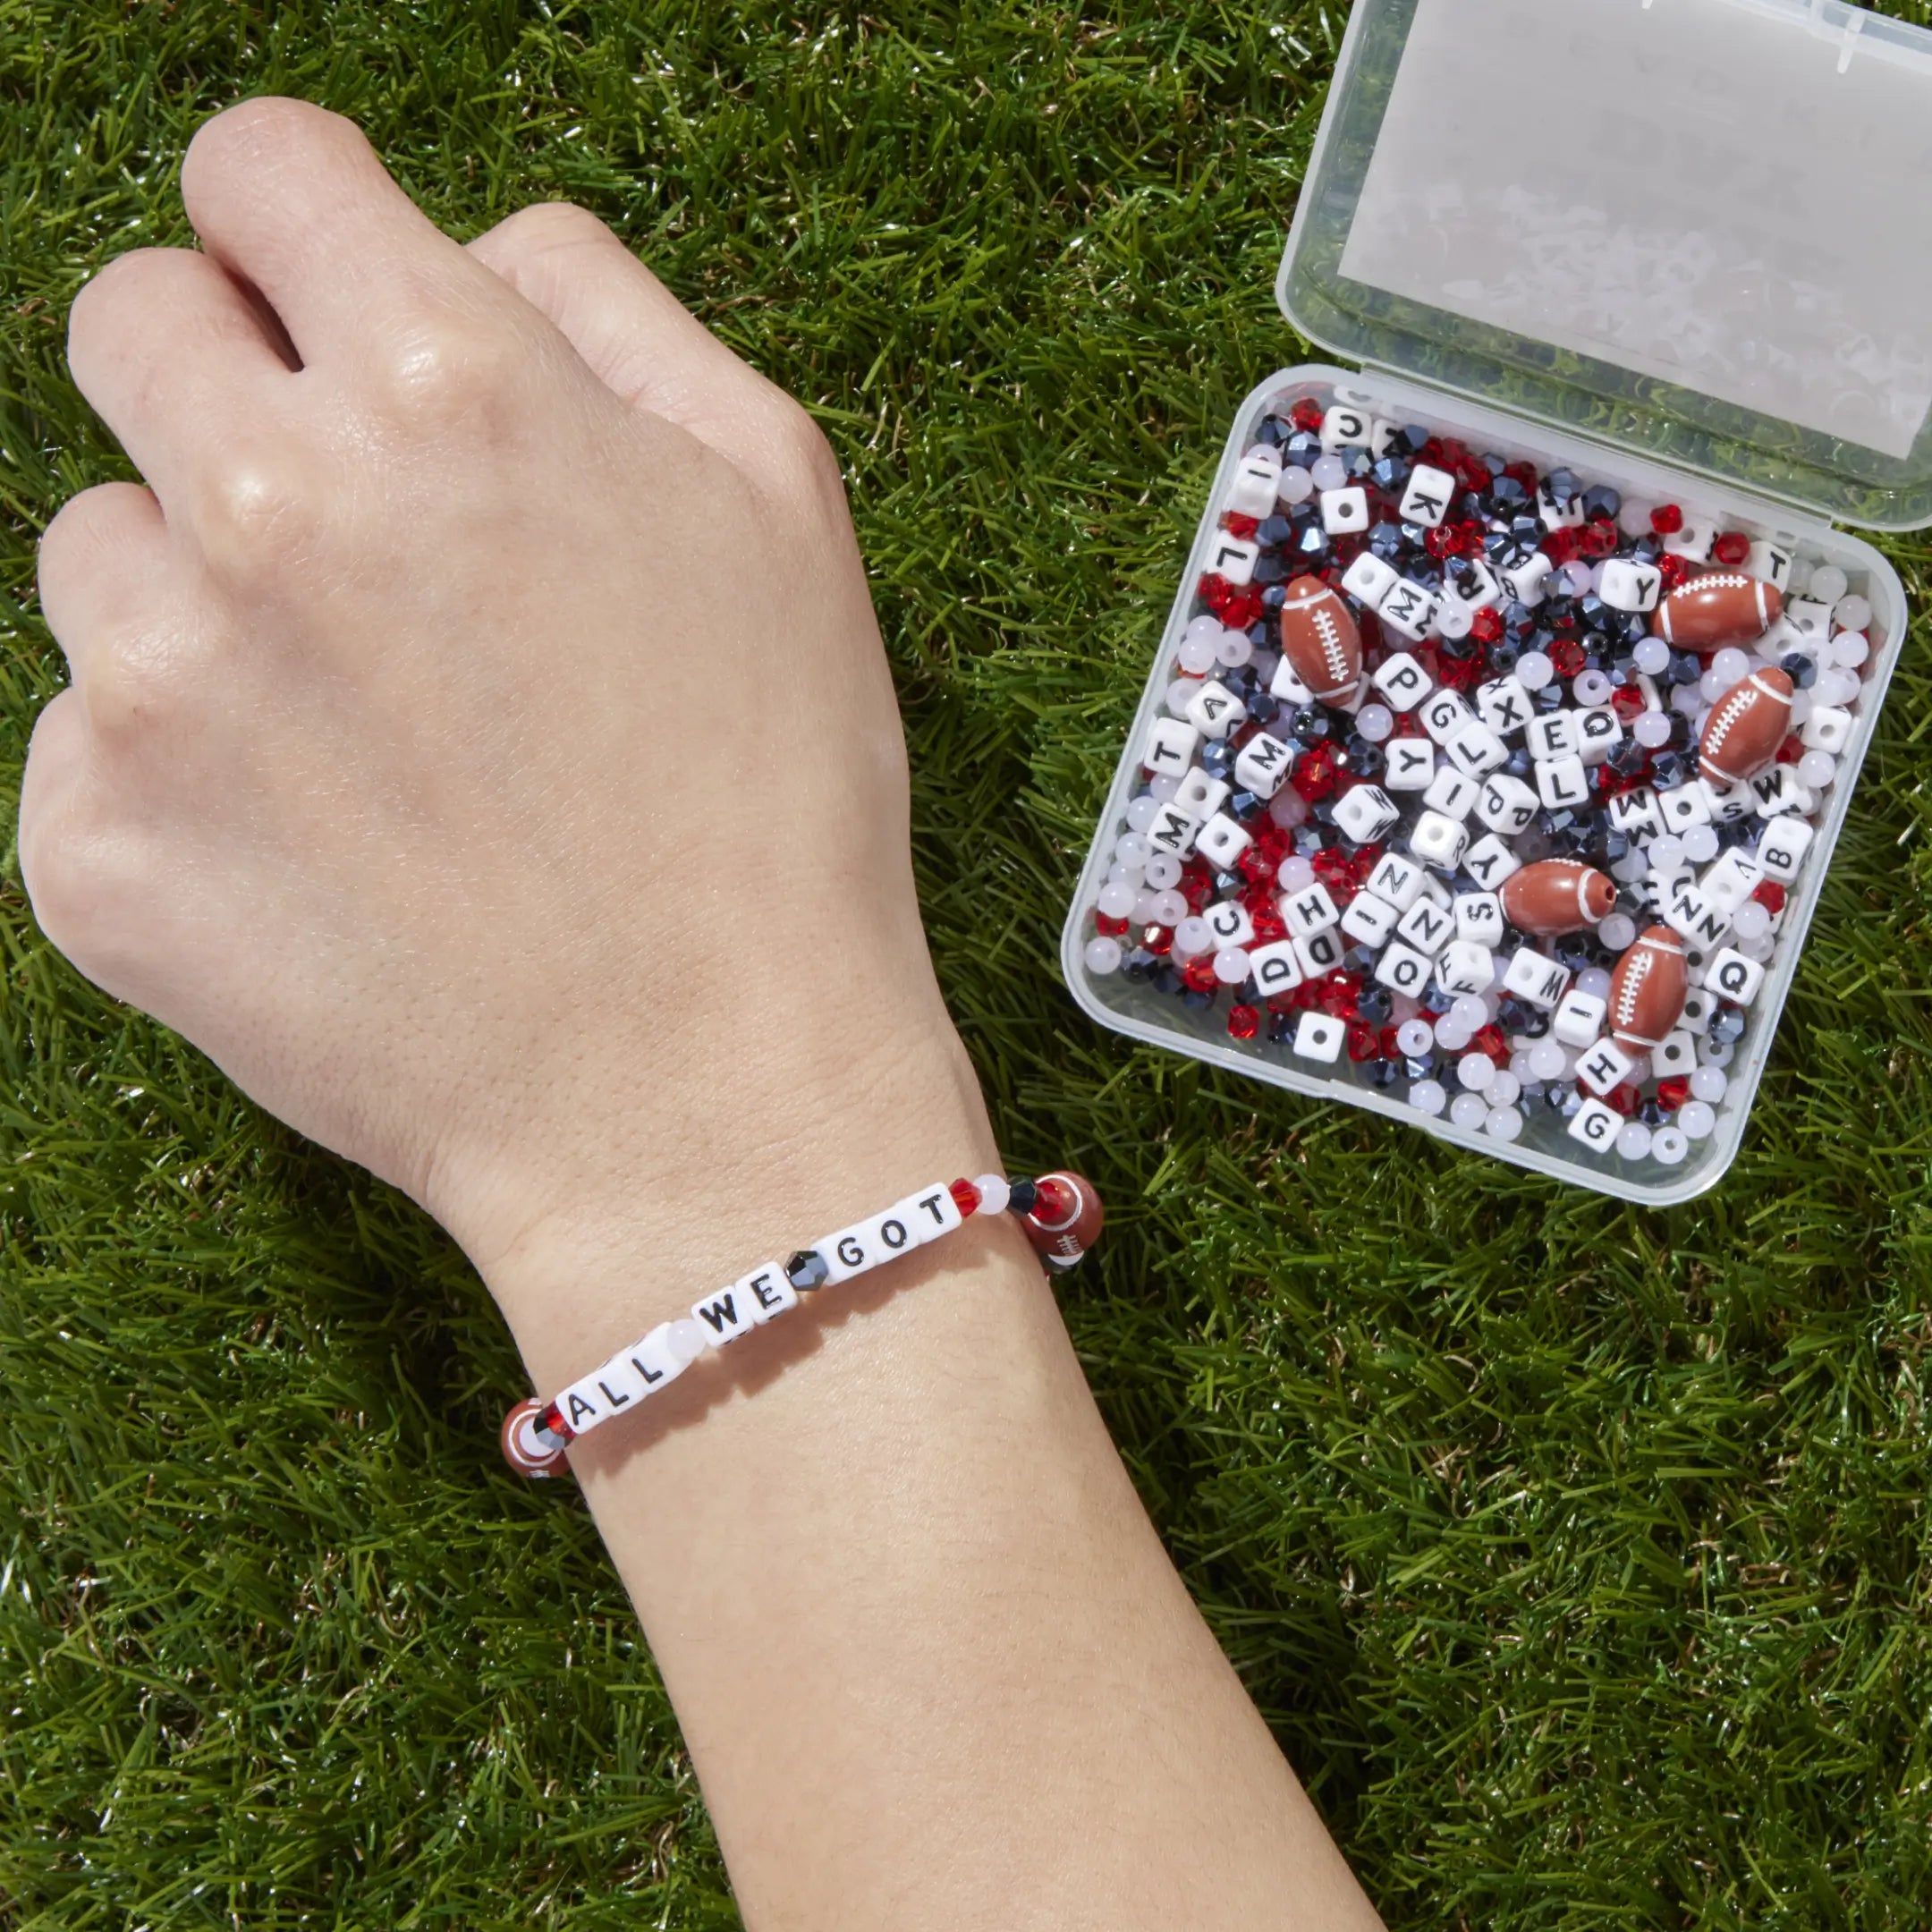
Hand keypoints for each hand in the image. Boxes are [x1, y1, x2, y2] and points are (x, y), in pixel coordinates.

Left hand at [19, 99, 990, 1360]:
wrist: (706, 1099)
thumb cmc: (774, 806)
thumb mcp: (778, 501)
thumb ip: (609, 312)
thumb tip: (472, 245)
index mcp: (448, 388)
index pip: (258, 168)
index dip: (294, 219)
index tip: (317, 287)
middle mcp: (272, 506)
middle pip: (131, 322)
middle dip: (227, 381)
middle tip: (348, 522)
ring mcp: (157, 686)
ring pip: (100, 550)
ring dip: (212, 603)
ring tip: (372, 740)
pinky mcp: (98, 848)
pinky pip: (86, 741)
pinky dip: (187, 780)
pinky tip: (331, 860)